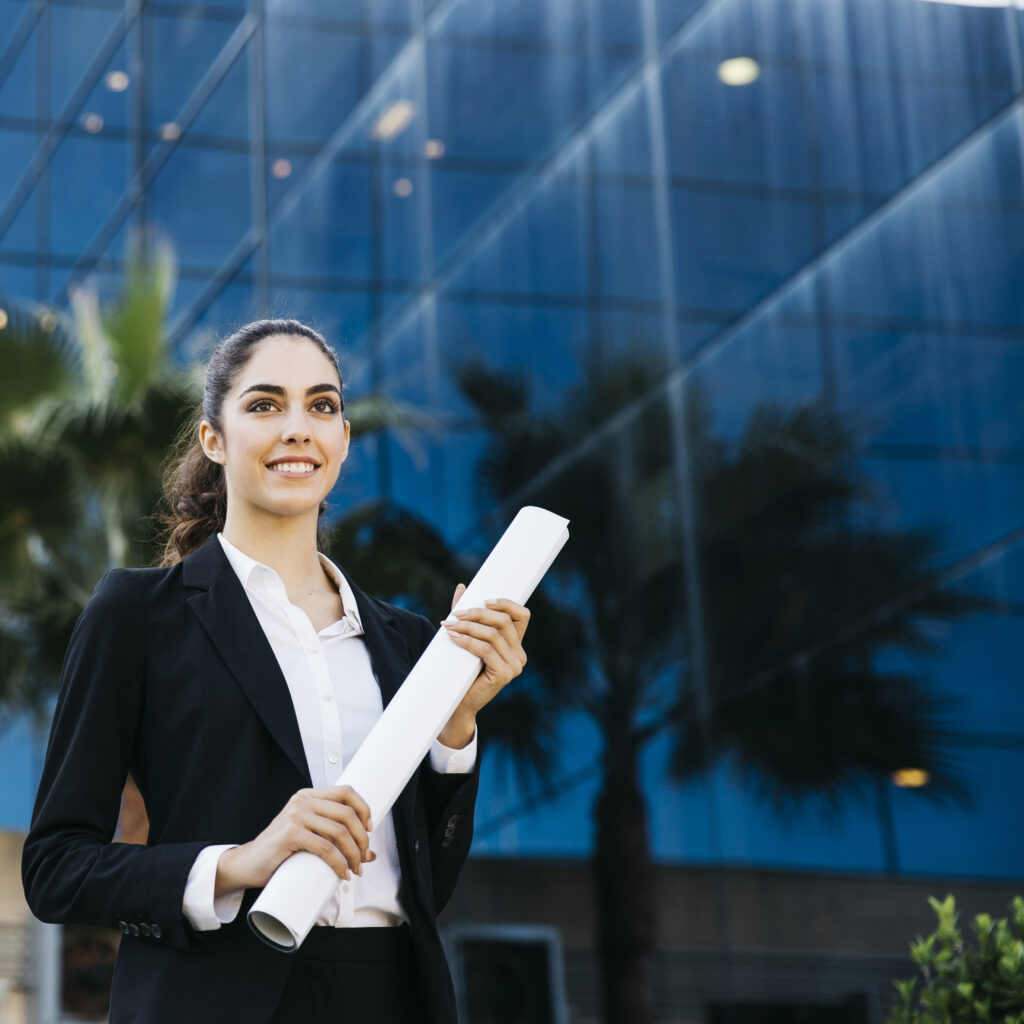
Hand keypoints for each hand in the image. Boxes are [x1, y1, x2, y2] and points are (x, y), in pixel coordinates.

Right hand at [215, 785, 374, 896]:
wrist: (248, 864)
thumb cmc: (281, 852)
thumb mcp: (309, 837)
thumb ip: (334, 840)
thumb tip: (371, 855)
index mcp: (308, 796)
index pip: (346, 791)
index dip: (363, 808)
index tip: (369, 829)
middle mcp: (303, 801)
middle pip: (346, 813)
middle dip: (361, 838)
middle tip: (364, 858)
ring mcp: (296, 816)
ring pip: (339, 831)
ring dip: (354, 853)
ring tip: (355, 869)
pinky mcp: (290, 834)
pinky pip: (325, 847)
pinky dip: (339, 863)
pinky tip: (342, 873)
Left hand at [437, 583, 529, 747]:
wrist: (457, 704)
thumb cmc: (461, 671)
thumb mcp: (466, 638)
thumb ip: (466, 615)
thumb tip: (462, 588)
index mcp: (516, 644)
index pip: (522, 615)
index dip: (507, 603)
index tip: (485, 600)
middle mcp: (520, 655)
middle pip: (504, 622)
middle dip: (478, 613)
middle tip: (456, 613)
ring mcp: (515, 666)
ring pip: (493, 635)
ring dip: (468, 627)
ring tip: (449, 625)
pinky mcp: (504, 675)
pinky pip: (486, 650)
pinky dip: (467, 641)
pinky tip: (453, 638)